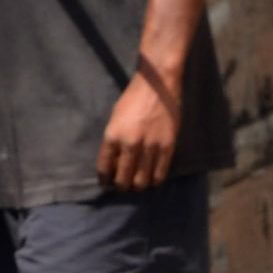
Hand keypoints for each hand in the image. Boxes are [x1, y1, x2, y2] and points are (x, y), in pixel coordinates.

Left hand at [98, 58, 181, 190]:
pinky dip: (155, 181)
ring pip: (142, 180)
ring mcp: (150, 147)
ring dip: (138, 186)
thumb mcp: (115, 119)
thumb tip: (114, 163)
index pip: (104, 168)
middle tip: (123, 186)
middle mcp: (130, 144)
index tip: (106, 184)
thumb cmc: (132, 100)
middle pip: (123, 179)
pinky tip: (153, 181)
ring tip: (138, 185)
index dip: (105, 180)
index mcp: (112, 136)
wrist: (157, 86)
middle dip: (121, 186)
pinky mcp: (167, 147)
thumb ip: (114, 141)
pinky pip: (161, 173)